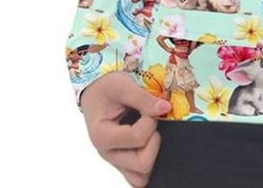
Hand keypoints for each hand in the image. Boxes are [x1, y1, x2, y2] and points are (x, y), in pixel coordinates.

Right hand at [80, 72, 169, 186]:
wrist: (97, 92)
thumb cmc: (106, 88)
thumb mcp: (123, 86)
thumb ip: (144, 99)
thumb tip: (166, 108)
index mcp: (102, 135)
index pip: (137, 138)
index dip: (150, 121)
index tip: (149, 108)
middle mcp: (107, 153)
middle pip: (142, 163)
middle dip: (154, 140)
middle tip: (151, 123)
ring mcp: (115, 161)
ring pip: (141, 177)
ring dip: (153, 155)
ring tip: (150, 135)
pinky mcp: (122, 163)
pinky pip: (138, 177)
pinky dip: (149, 165)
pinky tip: (150, 145)